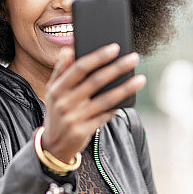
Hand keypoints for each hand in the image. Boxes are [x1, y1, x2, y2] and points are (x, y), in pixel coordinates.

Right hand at [40, 44, 145, 162]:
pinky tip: (129, 99)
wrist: (53, 146)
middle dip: (117, 68)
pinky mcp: (83, 131)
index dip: (98, 57)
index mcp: (57, 89)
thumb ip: (60, 70)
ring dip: (125, 88)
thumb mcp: (52, 91)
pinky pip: (105, 116)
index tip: (115, 48)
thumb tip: (68, 50)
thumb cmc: (57, 112)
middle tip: (134, 58)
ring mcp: (74, 118)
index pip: (79, 68)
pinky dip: (117, 107)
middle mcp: (64, 102)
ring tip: (140, 79)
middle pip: (96, 81)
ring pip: (105, 99)